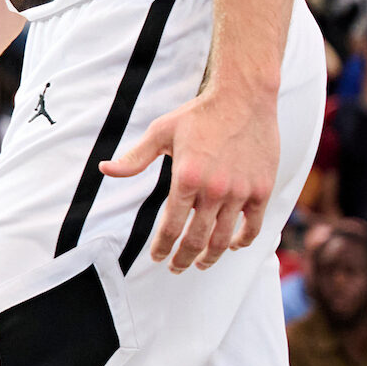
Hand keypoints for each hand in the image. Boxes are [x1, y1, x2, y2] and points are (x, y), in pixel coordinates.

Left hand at [101, 87, 278, 271]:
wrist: (244, 97)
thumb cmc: (201, 114)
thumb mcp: (162, 132)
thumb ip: (135, 158)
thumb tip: (105, 169)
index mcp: (186, 178)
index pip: (171, 227)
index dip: (162, 248)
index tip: (158, 257)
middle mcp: (213, 190)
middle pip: (196, 240)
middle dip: (183, 260)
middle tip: (177, 268)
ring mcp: (240, 192)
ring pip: (223, 239)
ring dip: (210, 257)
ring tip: (202, 263)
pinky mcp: (261, 190)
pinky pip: (252, 226)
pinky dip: (242, 241)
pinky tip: (232, 245)